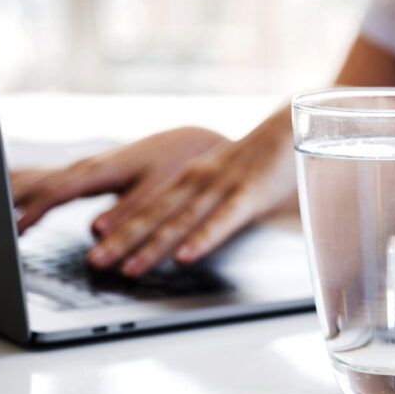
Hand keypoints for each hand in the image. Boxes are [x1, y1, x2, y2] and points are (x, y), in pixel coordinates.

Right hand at [11, 126, 228, 235]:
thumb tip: (95, 232)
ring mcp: (84, 168)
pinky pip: (46, 178)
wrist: (190, 144)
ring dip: (8, 189)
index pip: (57, 193)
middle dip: (5, 199)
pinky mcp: (87, 172)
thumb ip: (129, 212)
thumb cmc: (178, 165)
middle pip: (37, 183)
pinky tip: (6, 191)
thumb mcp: (160, 190)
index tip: (12, 232)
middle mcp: (87, 167)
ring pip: (37, 177)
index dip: (33, 212)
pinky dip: (22, 185)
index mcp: (101, 171)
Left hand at [85, 108, 296, 276]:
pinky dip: (203, 238)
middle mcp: (201, 179)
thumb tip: (188, 235)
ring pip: (182, 220)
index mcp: (193, 177)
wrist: (300, 125)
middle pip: (156, 215)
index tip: (96, 246)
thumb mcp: (230, 183)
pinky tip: (185, 257)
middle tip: (94, 262)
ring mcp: (224, 185)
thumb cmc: (267, 161)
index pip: (149, 206)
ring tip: (129, 269)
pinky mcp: (251, 192)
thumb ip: (210, 207)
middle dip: (122, 240)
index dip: (120, 226)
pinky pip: (224, 219)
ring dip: (153, 245)